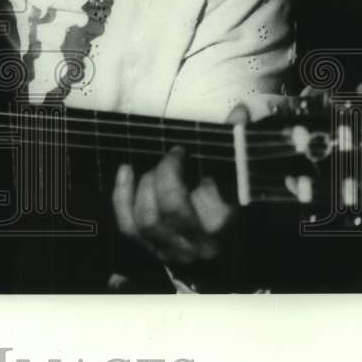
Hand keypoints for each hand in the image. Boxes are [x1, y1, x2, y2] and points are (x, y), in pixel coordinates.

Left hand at [111, 106, 245, 266]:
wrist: (210, 233)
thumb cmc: (222, 194)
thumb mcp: (231, 172)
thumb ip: (235, 143)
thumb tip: (239, 111)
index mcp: (223, 223)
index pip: (203, 200)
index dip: (182, 172)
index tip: (179, 150)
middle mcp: (198, 243)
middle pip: (172, 209)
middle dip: (164, 175)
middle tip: (168, 157)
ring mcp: (172, 250)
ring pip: (148, 220)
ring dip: (144, 186)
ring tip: (151, 169)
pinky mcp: (149, 249)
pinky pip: (128, 226)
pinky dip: (122, 197)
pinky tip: (126, 172)